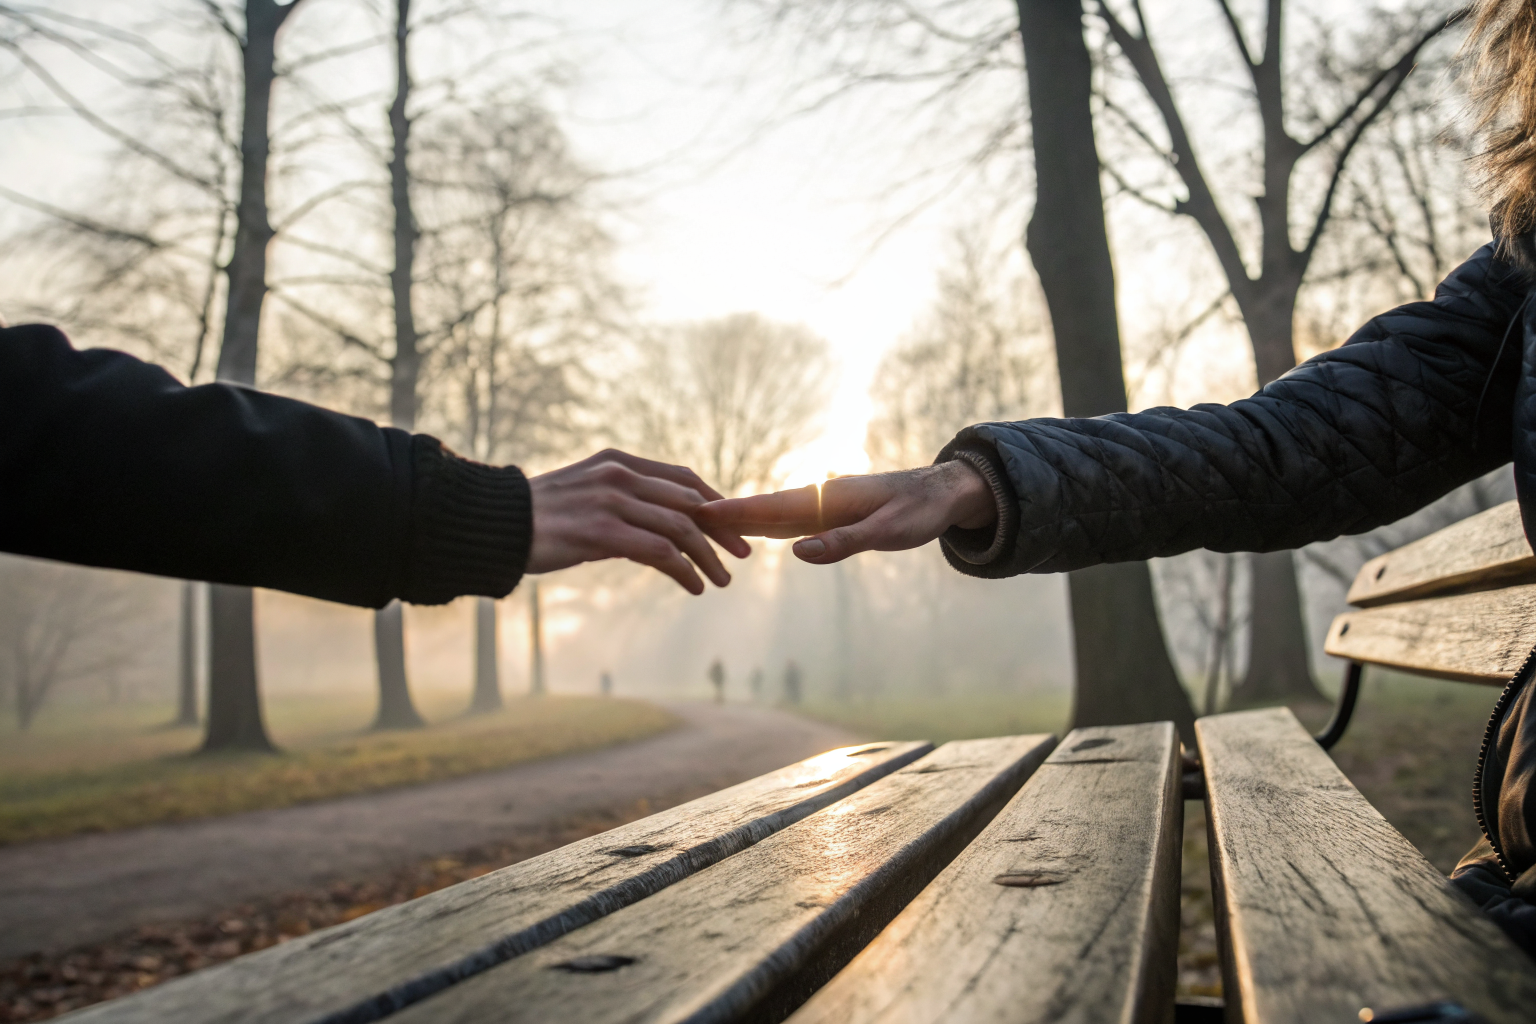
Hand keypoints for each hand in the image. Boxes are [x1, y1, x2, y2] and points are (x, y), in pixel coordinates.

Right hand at [527, 449, 750, 593]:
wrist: (494, 523)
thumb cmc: (537, 516)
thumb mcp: (585, 492)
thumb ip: (620, 497)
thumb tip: (658, 522)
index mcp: (618, 460)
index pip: (682, 477)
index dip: (714, 502)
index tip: (733, 524)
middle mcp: (619, 474)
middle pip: (689, 502)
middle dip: (721, 530)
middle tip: (742, 554)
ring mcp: (611, 502)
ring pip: (680, 529)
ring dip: (709, 557)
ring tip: (721, 581)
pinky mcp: (602, 532)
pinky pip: (659, 552)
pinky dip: (684, 571)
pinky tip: (694, 586)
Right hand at [695, 460, 994, 563]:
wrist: (942, 494)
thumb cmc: (918, 513)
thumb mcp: (886, 532)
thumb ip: (842, 542)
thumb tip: (798, 552)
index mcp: (827, 500)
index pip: (771, 507)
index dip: (736, 512)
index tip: (700, 511)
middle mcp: (819, 499)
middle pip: (763, 509)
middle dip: (726, 515)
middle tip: (684, 516)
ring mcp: (823, 506)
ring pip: (774, 515)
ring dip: (741, 520)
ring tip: (705, 524)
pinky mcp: (832, 515)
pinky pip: (790, 521)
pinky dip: (765, 525)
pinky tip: (754, 531)